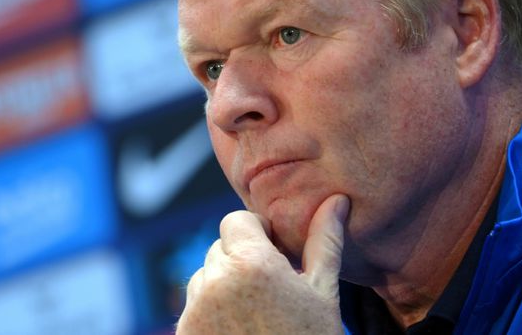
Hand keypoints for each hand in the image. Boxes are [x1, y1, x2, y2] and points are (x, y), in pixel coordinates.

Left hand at [176, 194, 349, 333]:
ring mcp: (195, 310)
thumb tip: (337, 200)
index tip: (275, 255)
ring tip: (256, 314)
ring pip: (204, 277)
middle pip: (219, 248)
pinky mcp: (183, 334)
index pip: (235, 220)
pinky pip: (193, 306)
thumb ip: (324, 242)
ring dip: (224, 286)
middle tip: (270, 289)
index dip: (256, 233)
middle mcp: (215, 281)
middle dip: (241, 260)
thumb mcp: (322, 293)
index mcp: (251, 263)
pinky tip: (239, 330)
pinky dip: (210, 312)